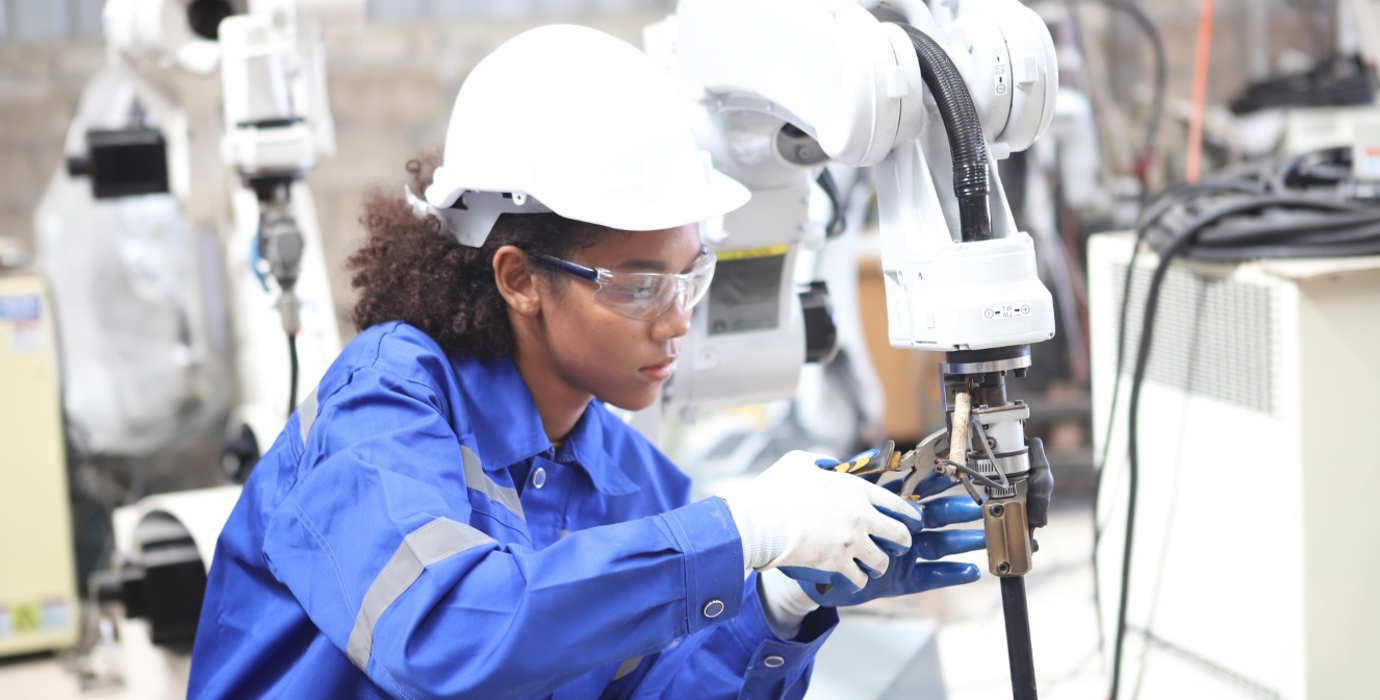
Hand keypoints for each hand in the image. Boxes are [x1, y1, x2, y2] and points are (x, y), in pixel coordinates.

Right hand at [717, 450, 916, 592]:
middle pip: (900, 536)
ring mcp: (850, 542)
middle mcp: (860, 516)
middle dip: (902, 544)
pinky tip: (852, 579)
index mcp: (855, 489)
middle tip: (896, 547)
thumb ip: (824, 463)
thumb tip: (833, 465)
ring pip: (881, 562)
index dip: (911, 516)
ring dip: (878, 565)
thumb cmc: (774, 491)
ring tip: (870, 566)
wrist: (758, 522)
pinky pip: (858, 580)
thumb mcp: (799, 463)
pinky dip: (856, 581)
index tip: (913, 522)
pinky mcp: (836, 564)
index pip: (898, 504)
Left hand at [797, 450, 984, 606]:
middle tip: (981, 506)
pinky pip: (931, 576)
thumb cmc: (824, 540)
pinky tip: (971, 570)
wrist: (812, 576)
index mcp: (886, 511)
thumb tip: (865, 456)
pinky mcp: (904, 580)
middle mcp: (900, 532)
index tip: (955, 475)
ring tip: (985, 537)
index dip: (935, 485)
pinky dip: (951, 574)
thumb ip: (853, 483)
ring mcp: (904, 556)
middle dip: (958, 512)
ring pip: (940, 545)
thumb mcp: (837, 508)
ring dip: (963, 541)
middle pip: (935, 518)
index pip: (916, 493)